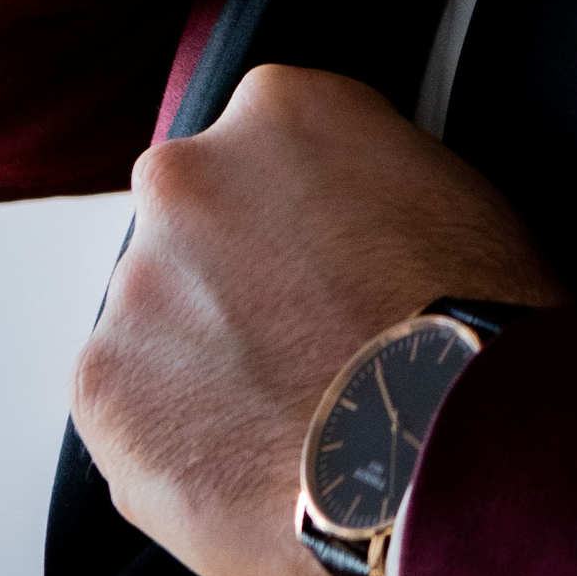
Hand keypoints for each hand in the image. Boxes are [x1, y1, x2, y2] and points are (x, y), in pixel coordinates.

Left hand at [71, 64, 563, 575]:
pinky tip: (257, 466)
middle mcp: (186, 177)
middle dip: (235, 283)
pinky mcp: (102, 388)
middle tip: (310, 347)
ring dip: (203, 365)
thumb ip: (365, 177)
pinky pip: (131, 414)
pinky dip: (179, 444)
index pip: (266, 146)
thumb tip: (343, 215)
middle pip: (193, 228)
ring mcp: (135, 284)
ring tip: (293, 422)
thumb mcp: (453, 193)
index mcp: (280, 109)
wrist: (447, 451)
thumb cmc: (474, 331)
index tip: (326, 265)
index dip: (301, 216)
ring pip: (156, 324)